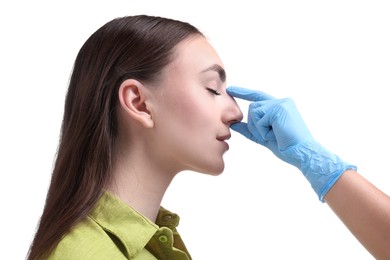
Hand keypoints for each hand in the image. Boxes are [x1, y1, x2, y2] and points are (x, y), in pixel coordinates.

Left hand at [227, 86, 355, 200]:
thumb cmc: (286, 146)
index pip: (258, 96)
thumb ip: (250, 129)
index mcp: (279, 106)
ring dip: (259, 128)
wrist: (300, 152)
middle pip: (252, 107)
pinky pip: (259, 120)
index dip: (243, 93)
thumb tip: (234, 125)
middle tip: (271, 135)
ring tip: (275, 134)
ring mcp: (280, 104)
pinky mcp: (278, 108)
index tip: (231, 89)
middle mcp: (281, 102)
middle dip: (255, 125)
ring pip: (254, 112)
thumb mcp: (263, 136)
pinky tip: (277, 134)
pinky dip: (264, 131)